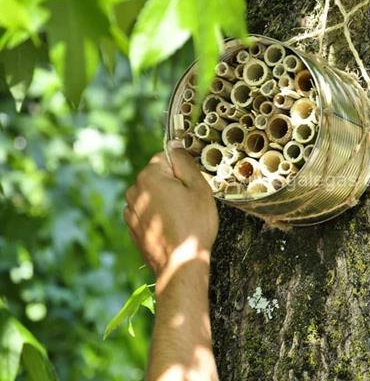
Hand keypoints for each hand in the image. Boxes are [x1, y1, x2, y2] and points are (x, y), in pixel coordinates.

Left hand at [124, 141, 217, 276]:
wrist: (180, 264)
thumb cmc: (194, 226)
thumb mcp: (199, 188)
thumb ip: (184, 161)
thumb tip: (174, 144)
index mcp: (149, 176)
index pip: (165, 158)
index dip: (182, 171)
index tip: (191, 188)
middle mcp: (134, 190)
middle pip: (158, 176)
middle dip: (173, 186)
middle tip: (190, 205)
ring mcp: (130, 210)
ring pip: (153, 194)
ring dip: (165, 201)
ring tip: (181, 219)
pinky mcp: (132, 227)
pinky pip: (148, 211)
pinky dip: (158, 216)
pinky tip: (171, 228)